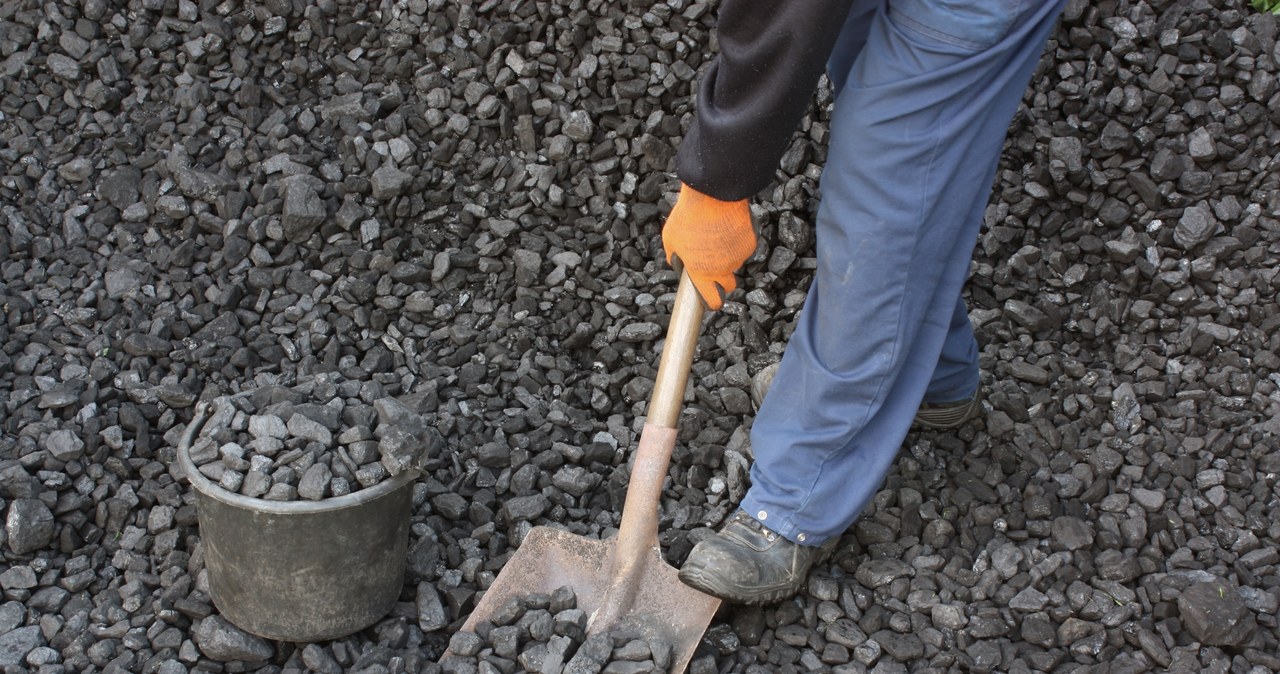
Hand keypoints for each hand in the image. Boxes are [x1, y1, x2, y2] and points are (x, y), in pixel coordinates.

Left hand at [661, 183, 755, 309]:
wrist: (712, 195)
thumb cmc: (688, 216)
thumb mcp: (670, 239)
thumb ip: (674, 257)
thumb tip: (679, 264)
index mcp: (701, 272)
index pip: (712, 300)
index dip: (712, 301)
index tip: (711, 300)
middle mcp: (723, 269)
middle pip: (728, 285)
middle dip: (722, 280)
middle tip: (713, 264)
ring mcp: (739, 257)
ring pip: (735, 262)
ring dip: (728, 255)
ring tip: (715, 234)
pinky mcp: (750, 242)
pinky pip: (743, 246)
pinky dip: (737, 240)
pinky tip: (727, 226)